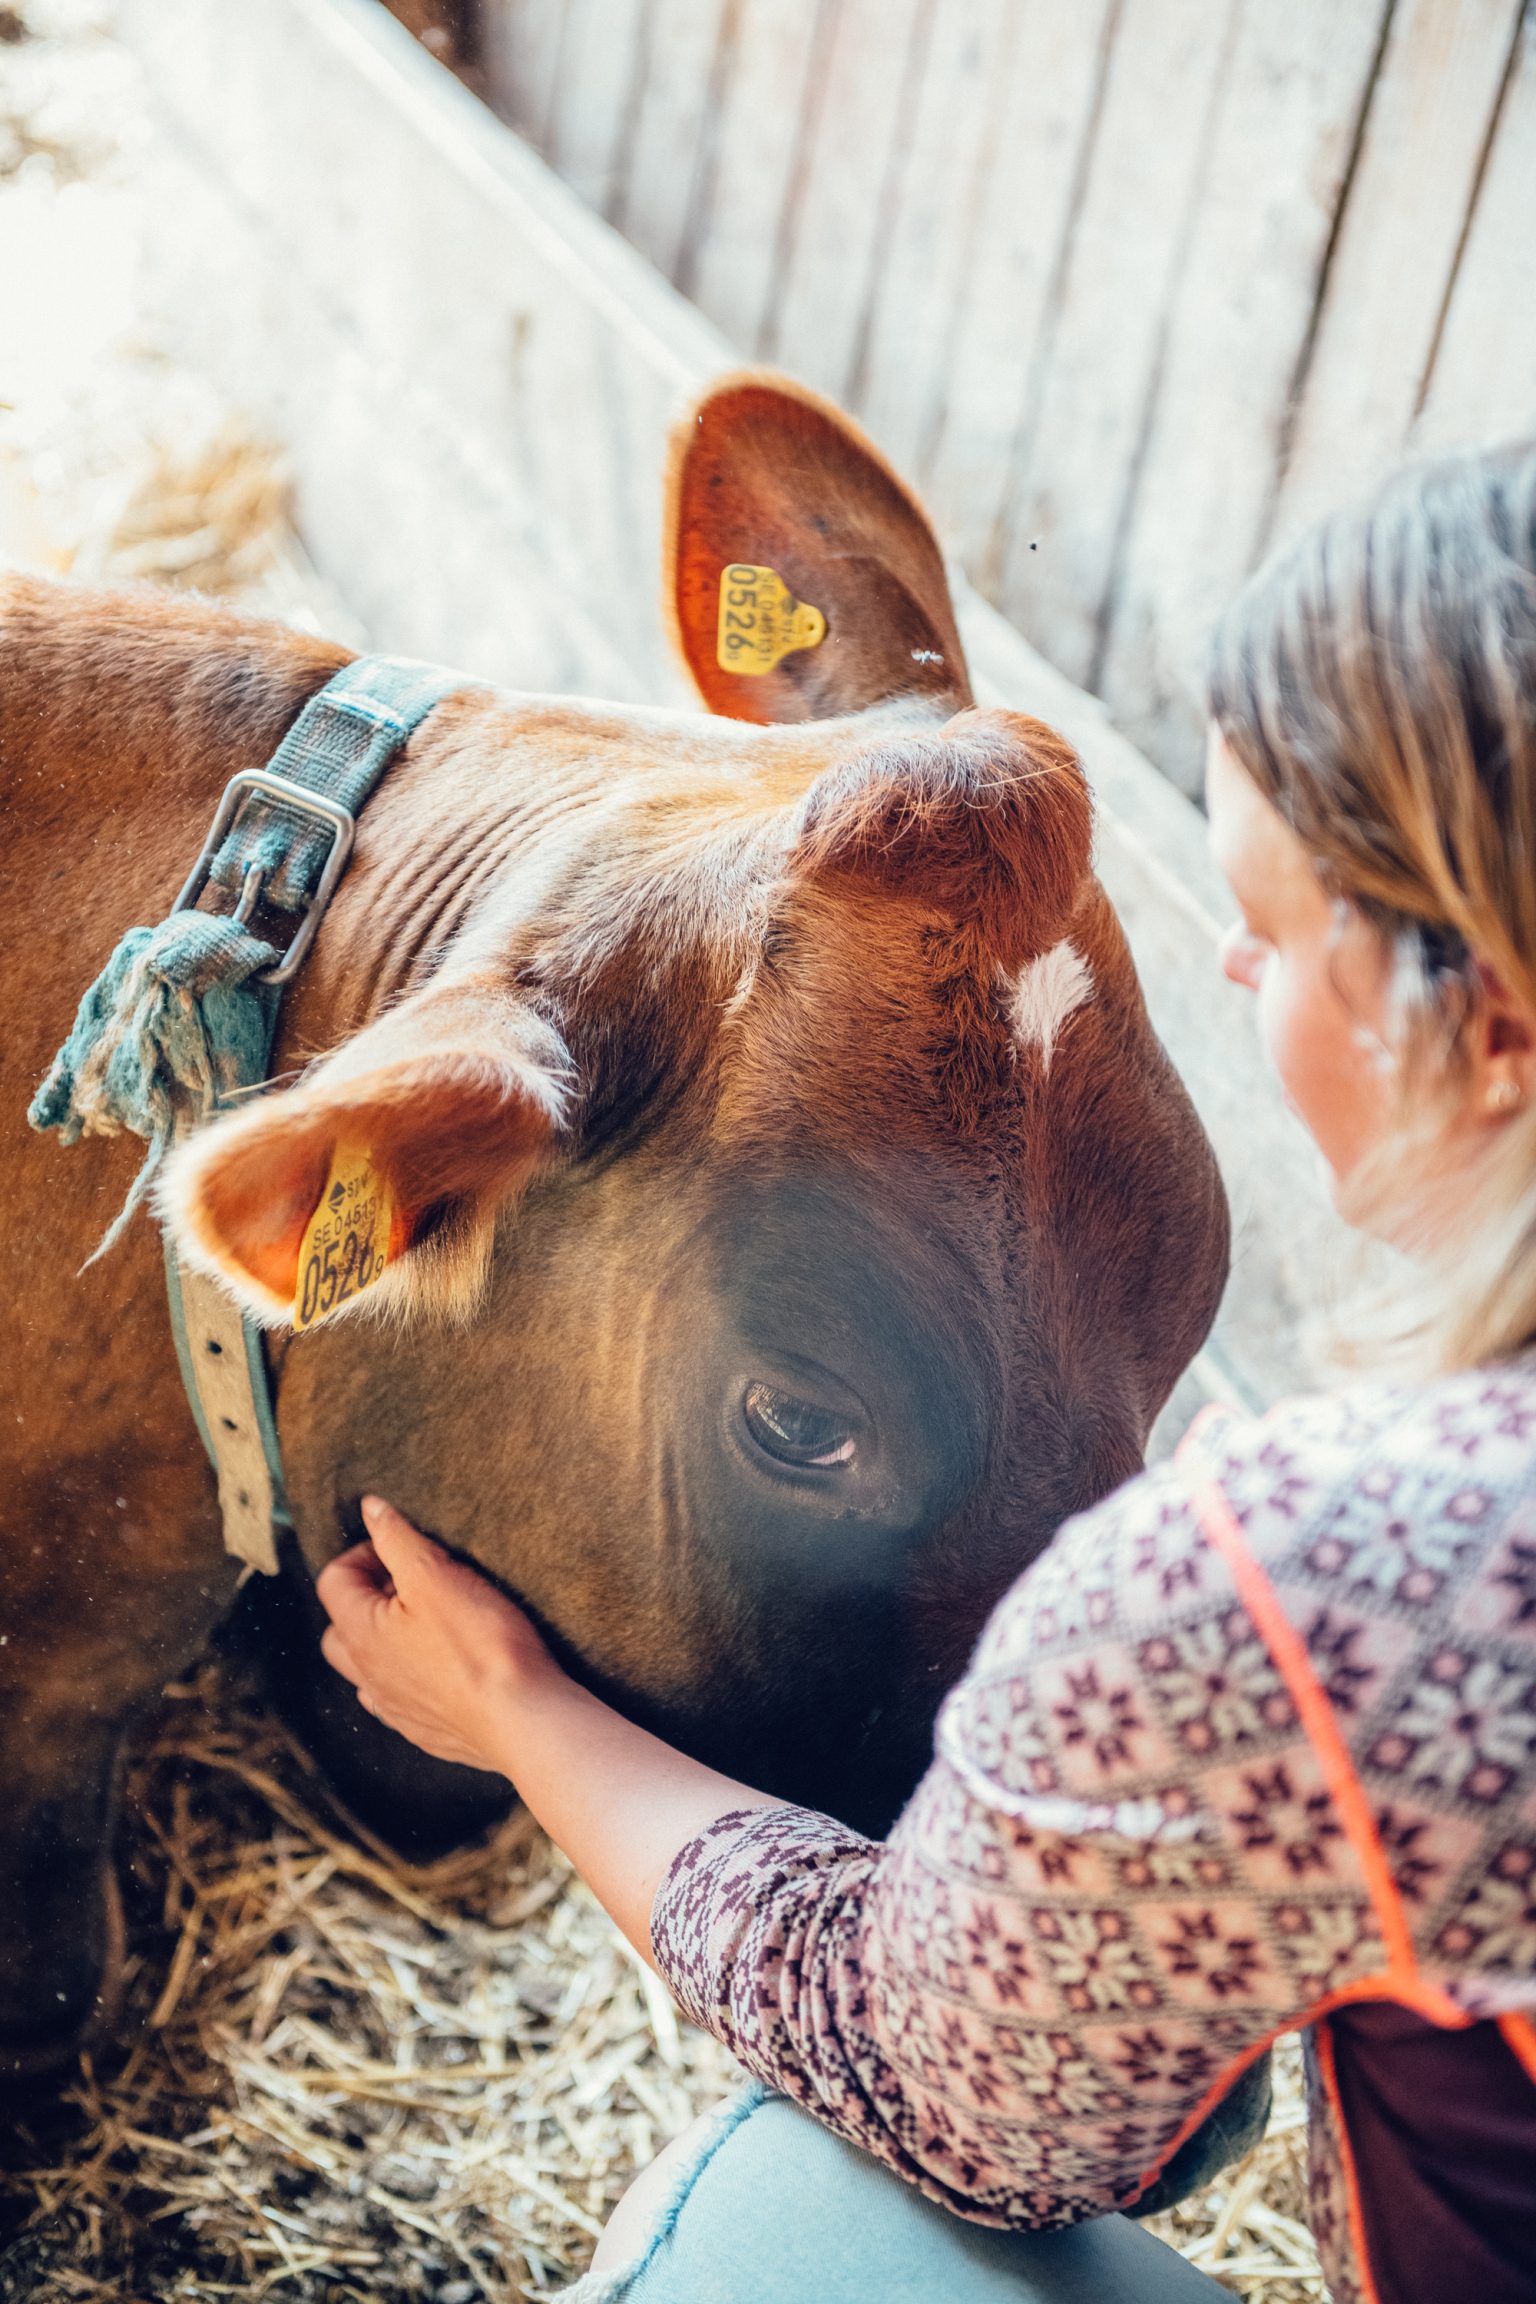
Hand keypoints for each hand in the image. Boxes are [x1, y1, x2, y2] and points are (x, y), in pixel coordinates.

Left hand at [317, 1496, 560, 1772]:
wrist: (522, 1719)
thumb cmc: (480, 1644)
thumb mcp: (436, 1574)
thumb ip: (397, 1539)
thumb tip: (370, 1509)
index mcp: (362, 1634)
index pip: (334, 1581)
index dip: (364, 1553)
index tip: (403, 1547)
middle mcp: (367, 1675)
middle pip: (340, 1630)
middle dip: (365, 1599)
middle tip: (410, 1584)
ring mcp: (394, 1708)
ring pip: (367, 1669)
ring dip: (384, 1641)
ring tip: (427, 1623)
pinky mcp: (424, 1731)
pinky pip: (398, 1700)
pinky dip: (407, 1677)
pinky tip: (439, 1667)